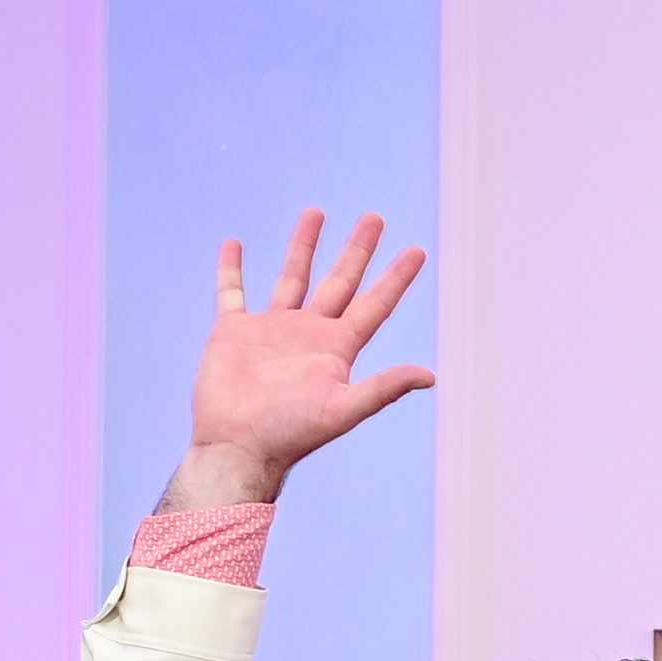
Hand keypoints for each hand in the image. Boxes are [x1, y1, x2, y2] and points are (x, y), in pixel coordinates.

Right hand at [173, 208, 437, 507]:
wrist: (238, 448)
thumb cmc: (291, 434)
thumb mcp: (343, 409)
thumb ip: (384, 389)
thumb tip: (431, 376)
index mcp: (337, 349)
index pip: (375, 305)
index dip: (397, 278)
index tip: (417, 251)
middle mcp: (309, 334)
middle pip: (340, 282)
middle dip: (358, 250)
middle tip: (375, 217)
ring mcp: (272, 330)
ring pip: (293, 277)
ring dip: (304, 246)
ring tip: (316, 212)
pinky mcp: (234, 332)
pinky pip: (232, 292)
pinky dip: (231, 269)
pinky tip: (234, 245)